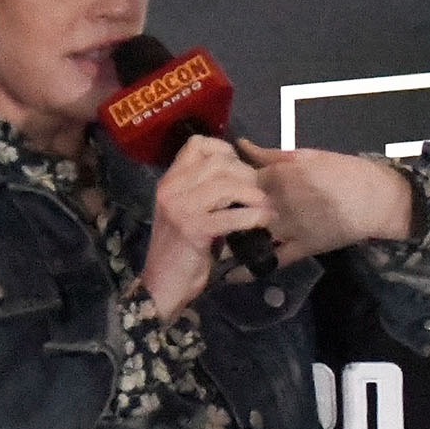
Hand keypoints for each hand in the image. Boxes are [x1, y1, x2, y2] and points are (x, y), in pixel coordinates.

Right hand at [138, 133, 275, 313]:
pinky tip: (263, 221)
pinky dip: (254, 217)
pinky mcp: (194, 229)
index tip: (240, 168)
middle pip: (219, 163)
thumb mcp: (189, 210)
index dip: (225, 150)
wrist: (163, 283)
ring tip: (266, 207)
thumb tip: (241, 173)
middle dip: (247, 175)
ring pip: (227, 185)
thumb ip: (207, 190)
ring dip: (254, 195)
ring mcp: (180, 208)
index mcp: (171, 180)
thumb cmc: (182, 248)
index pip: (197, 144)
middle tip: (260, 193)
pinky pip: (232, 215)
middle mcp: (172, 188)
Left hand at [232, 139, 418, 258]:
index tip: (215, 188)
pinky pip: (273, 261)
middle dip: (222, 211)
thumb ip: (270, 154)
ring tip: (215, 242)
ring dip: (231, 239)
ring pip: (250, 234)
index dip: (225, 184)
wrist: (376, 197)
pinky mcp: (303, 247)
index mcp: (275, 176)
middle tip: (210, 214)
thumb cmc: (344, 170)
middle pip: (237, 208)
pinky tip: (230, 276)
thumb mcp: (305, 155)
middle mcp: (275, 203)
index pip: (235, 180)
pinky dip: (251, 270)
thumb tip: (241, 145)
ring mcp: (288, 228)